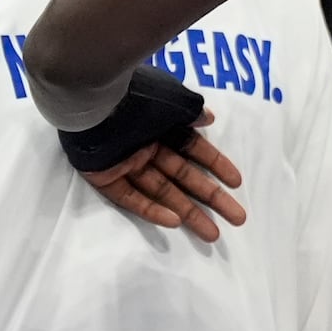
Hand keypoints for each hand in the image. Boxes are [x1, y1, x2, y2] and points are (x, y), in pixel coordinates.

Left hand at [81, 110, 246, 241]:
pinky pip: (132, 198)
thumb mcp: (174, 100)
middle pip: (184, 176)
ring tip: (212, 234)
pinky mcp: (107, 179)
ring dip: (188, 212)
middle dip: (211, 198)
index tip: (236, 184)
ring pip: (163, 192)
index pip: (194, 149)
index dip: (216, 165)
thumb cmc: (138, 97)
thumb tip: (208, 119)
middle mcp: (148, 145)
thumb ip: (192, 112)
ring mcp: (128, 164)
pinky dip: (153, 211)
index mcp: (162, 124)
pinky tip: (175, 222)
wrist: (94, 100)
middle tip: (237, 218)